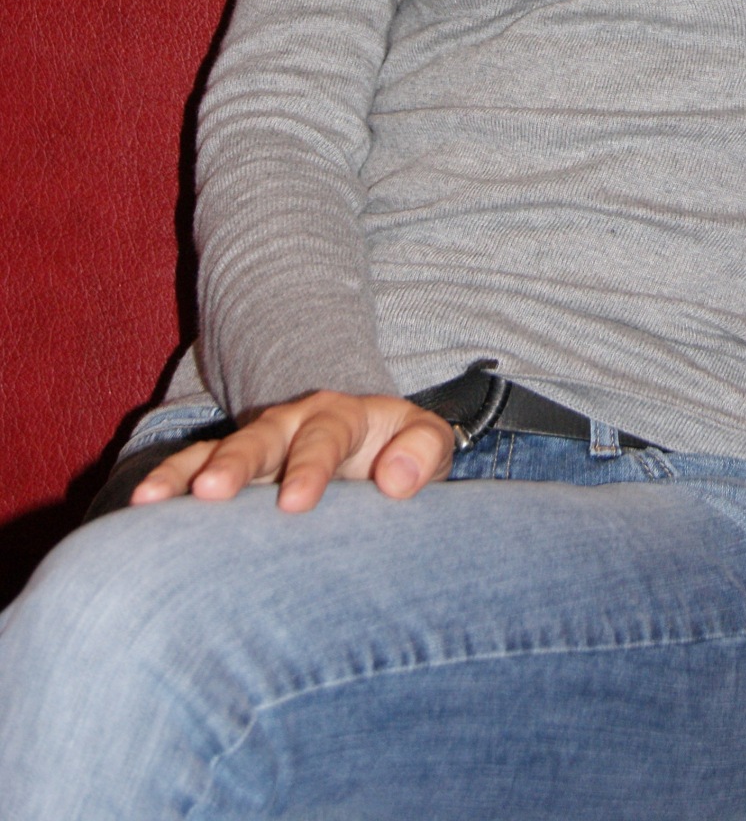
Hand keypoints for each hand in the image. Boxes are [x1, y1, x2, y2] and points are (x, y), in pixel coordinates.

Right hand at [128, 391, 455, 514]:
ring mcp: (256, 445)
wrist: (375, 445)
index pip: (325, 438)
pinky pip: (192, 470)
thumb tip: (398, 481)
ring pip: (215, 451)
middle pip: (260, 437)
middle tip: (212, 492)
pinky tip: (140, 508)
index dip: (310, 468)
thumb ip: (423, 451)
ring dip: (186, 475)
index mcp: (342, 416)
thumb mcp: (426, 442)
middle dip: (236, 463)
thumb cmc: (402, 451)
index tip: (294, 504)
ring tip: (152, 501)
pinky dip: (168, 485)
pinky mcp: (230, 470)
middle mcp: (291, 423)